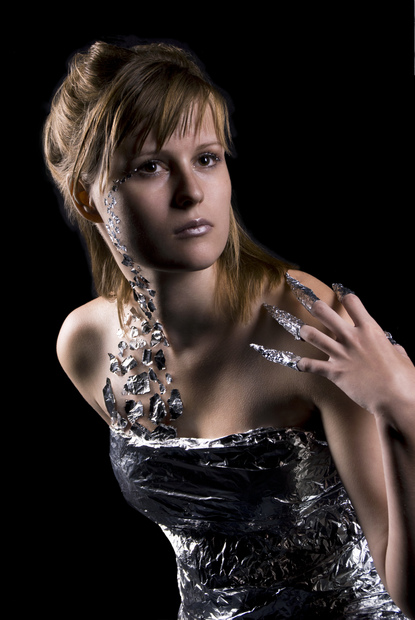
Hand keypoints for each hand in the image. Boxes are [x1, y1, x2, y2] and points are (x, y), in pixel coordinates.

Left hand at [298, 291, 413, 413]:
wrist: (395, 398)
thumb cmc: (404, 378)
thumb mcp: (402, 357)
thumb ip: (395, 350)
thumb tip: (396, 350)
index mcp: (370, 329)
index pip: (351, 301)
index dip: (344, 297)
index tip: (340, 295)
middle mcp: (352, 338)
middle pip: (323, 311)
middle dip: (316, 307)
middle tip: (314, 307)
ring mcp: (341, 354)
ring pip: (312, 335)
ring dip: (304, 331)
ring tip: (302, 331)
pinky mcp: (334, 372)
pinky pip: (311, 365)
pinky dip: (303, 364)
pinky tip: (299, 363)